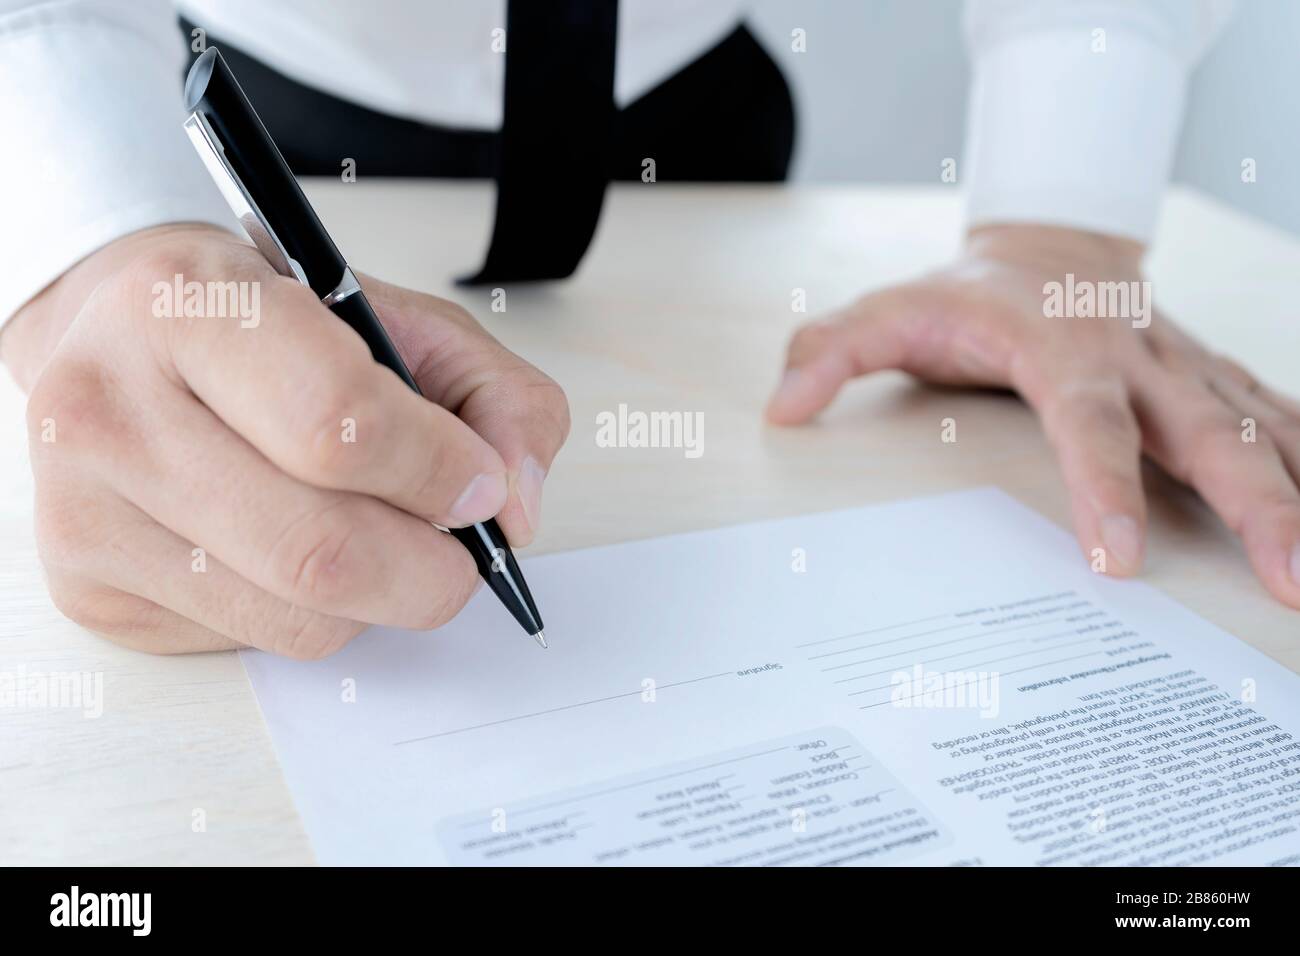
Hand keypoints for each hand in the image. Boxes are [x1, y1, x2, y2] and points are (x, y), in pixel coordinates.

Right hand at [2, 224, 569, 656]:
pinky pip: (256, 641)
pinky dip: (317, 613)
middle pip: (320, 549)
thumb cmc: (274, 326)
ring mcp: (86, 511)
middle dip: (430, 569)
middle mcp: (108, 408)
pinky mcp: (93, 591)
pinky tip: (301, 549)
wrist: (127, 337)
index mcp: (185, 305)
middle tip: (458, 552)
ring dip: (380, 598)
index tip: (481, 485)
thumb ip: (497, 397)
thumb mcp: (402, 321)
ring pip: (297, 615)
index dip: (438, 471)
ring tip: (384, 540)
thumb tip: (516, 511)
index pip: (337, 424)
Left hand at [766, 224, 1299, 608]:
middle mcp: (1138, 358)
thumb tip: (781, 407)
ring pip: (1257, 430)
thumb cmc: (967, 290)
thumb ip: (831, 353)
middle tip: (1288, 580)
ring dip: (1299, 495)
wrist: (1049, 241)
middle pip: (1208, 435)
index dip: (1104, 491)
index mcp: (1060, 347)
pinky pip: (1271, 416)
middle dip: (1258, 507)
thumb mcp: (889, 309)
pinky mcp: (1209, 378)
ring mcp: (1183, 367)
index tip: (1119, 560)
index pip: (1088, 426)